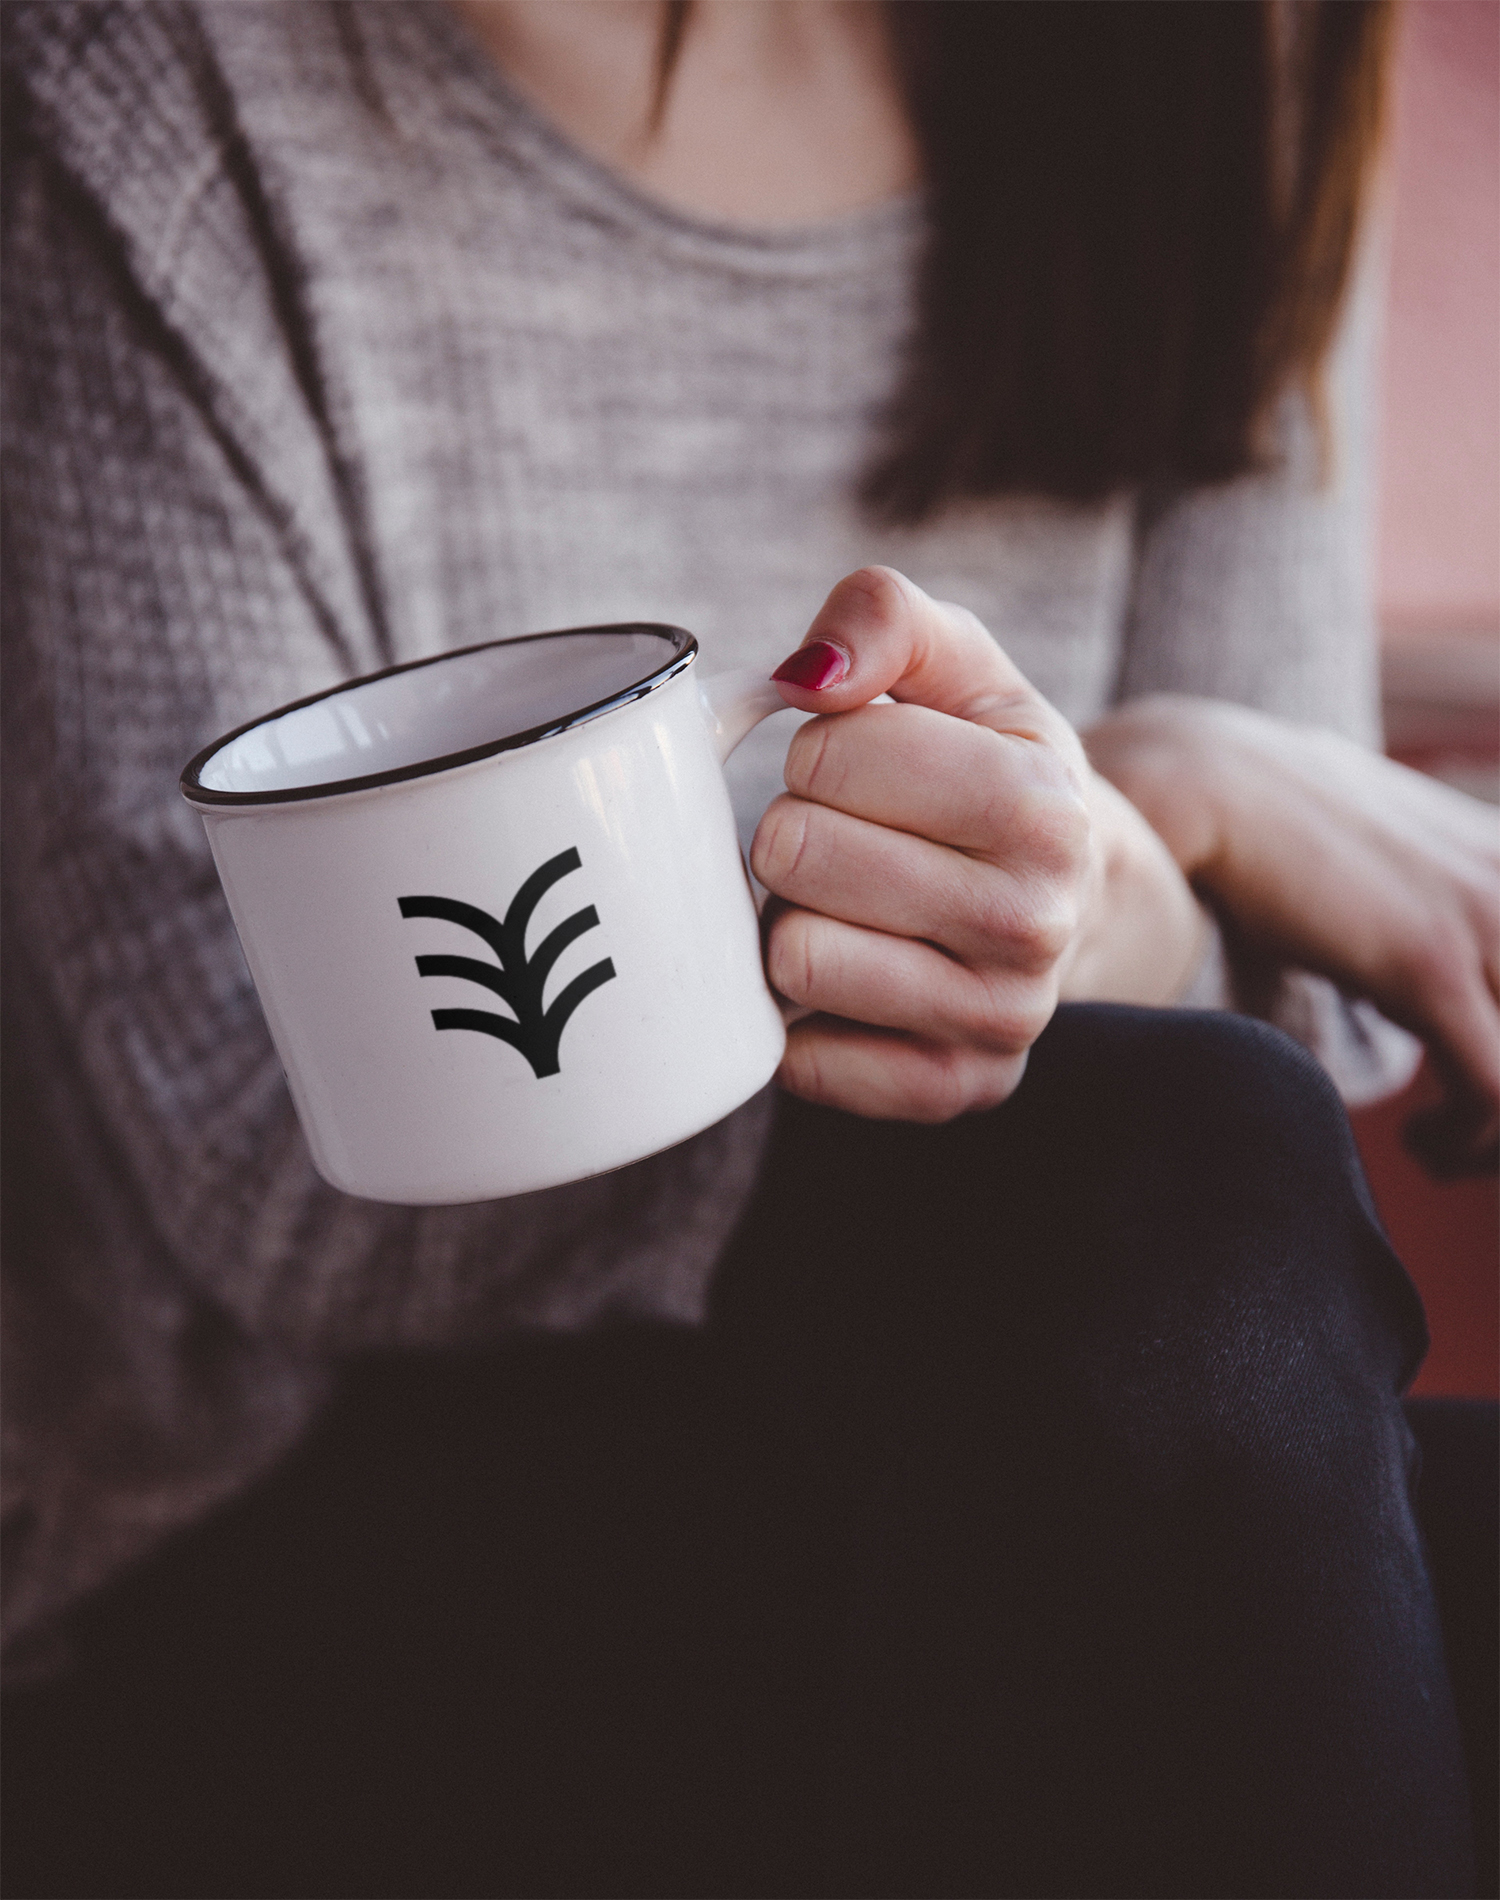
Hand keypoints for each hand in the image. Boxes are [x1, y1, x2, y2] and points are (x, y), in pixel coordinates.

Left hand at [754, 568, 1204, 1119]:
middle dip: (794, 828)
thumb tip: (807, 674)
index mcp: (1044, 804)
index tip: (865, 762)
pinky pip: (806, 1062)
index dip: (821, 746)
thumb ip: (883, 615)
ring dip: (790, 919)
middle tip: (847, 836)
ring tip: (848, 904)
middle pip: (795, 851)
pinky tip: (851, 976)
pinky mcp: (952, 1089)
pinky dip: (798, 1016)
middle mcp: (1036, 922)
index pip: (829, 752)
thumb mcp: (958, 664)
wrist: (1073, 891)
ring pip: (791, 958)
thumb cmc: (987, 764)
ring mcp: (999, 1019)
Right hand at [1086, 694, 1499, 1170]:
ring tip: (1443, 1153)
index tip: (1474, 1105)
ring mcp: (1488, 920)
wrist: (1213, 784)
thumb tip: (1402, 978)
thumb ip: (1429, 909)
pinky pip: (1498, 1091)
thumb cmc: (1277, 834)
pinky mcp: (1432, 964)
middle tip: (1467, 1139)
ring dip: (1496, 1141)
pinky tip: (1418, 1141)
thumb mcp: (1391, 866)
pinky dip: (1466, 1141)